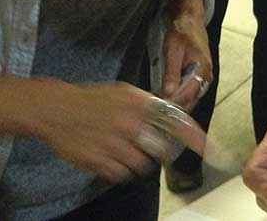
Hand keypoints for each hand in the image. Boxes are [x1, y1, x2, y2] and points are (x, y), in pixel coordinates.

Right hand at [29, 80, 206, 183]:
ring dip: (139, 161)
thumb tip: (172, 114)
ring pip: (143, 165)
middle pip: (162, 150)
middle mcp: (131, 124)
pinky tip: (111, 157)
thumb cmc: (92, 99)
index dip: (195, 138)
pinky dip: (121, 170)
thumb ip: (148, 103)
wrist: (56, 110)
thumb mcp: (124, 92)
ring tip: (125, 150)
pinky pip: (122, 174)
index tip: (210, 149)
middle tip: (149, 147)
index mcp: (140, 104)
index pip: (177, 122)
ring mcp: (116, 144)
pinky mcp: (100, 161)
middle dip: (161, 152)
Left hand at [162, 0, 212, 109]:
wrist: (189, 19)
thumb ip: (172, 72)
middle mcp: (206, 76)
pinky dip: (179, 97)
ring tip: (158, 106)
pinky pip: (190, 93)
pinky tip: (166, 98)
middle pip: (190, 100)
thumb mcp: (173, 50)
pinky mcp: (199, 76)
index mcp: (203, 69)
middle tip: (154, 111)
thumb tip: (168, 92)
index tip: (156, 109)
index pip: (187, 95)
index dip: (172, 103)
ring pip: (190, 99)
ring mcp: (204, 77)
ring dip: (176, 103)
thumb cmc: (182, 31)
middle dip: (173, 107)